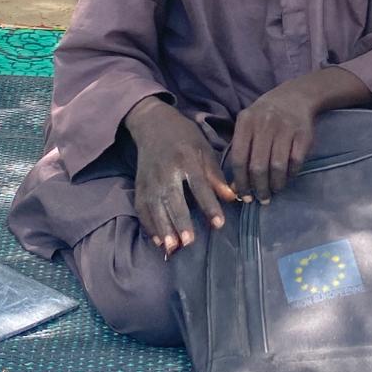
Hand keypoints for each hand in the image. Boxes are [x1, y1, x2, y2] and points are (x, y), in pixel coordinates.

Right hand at [125, 97, 235, 255]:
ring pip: (155, 207)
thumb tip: (232, 197)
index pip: (199, 186)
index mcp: (187, 159)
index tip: (219, 224)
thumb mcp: (205, 150)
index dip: (209, 205)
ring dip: (163, 228)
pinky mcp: (139, 186)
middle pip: (173, 199)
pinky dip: (149, 225)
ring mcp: (150, 179)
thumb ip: (216, 176)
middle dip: (180, 221)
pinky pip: (142, 208)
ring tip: (172, 248)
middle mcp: (166, 171)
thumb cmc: (185, 138)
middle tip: (189, 242)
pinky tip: (158, 240)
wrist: (153, 124)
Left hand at [229, 82, 315, 204]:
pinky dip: (291, 174)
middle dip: (259, 188)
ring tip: (274, 190)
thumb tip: (235, 186)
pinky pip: (295, 161)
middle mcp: (264, 123)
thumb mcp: (248, 125)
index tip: (243, 196)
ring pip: (277, 166)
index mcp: (245, 122)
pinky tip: (287, 177)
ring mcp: (285, 128)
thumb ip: (241, 151)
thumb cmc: (266, 116)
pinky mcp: (303, 134)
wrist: (296, 96)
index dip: (240, 181)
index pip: (238, 158)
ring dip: (275, 184)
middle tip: (261, 198)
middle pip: (258, 166)